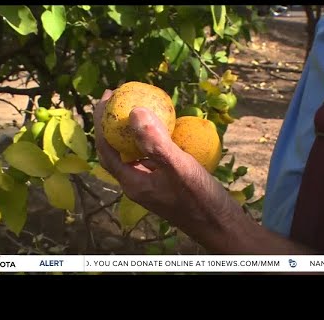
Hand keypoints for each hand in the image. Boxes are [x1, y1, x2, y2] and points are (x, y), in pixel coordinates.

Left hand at [93, 90, 313, 254]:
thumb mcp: (179, 167)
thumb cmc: (201, 199)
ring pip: (134, 153)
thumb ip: (155, 141)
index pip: (106, 148)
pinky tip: (166, 128)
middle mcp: (137, 183)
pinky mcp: (165, 183)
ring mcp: (151, 184)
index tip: (106, 97)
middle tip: (119, 97)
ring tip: (139, 107)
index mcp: (133, 182)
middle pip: (116, 149)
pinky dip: (153, 139)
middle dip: (113, 124)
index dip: (101, 122)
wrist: (222, 226)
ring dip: (132, 131)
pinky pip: (152, 157)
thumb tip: (133, 112)